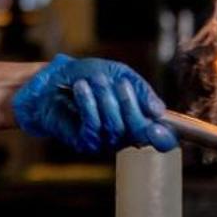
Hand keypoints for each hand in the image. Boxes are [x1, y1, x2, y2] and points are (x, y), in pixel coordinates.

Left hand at [10, 55, 177, 153]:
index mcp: (140, 120)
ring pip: (115, 127)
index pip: (163, 139)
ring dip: (106, 99)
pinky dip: (88, 103)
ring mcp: (105, 141)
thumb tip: (159, 112)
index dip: (164, 136)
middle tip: (120, 84)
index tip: (157, 125)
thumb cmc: (89, 76)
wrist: (52, 80)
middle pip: (139, 132)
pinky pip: (93, 126)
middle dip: (130, 105)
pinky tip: (81, 88)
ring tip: (95, 80)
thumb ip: (141, 91)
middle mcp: (126, 135)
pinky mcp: (85, 142)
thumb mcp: (120, 74)